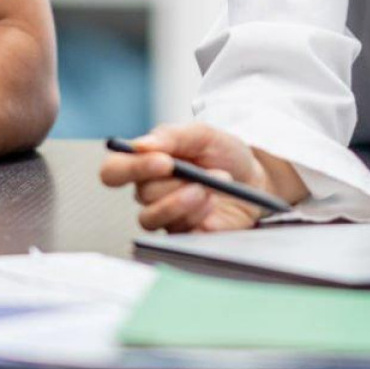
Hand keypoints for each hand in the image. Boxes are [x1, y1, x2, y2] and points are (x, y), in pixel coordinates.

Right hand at [101, 122, 291, 233]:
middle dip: (174, 183)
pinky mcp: (183, 234)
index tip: (162, 162)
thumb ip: (171, 136)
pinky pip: (175, 233)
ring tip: (208, 188)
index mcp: (146, 163)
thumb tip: (139, 145)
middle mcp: (150, 191)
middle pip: (140, 194)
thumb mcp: (202, 134)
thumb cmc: (224, 153)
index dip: (130, 168)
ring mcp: (165, 215)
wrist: (256, 177)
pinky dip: (194, 216)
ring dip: (181, 201)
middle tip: (198, 174)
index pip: (113, 171)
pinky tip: (211, 202)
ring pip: (150, 217)